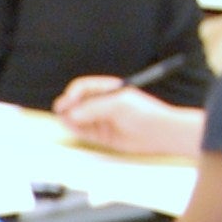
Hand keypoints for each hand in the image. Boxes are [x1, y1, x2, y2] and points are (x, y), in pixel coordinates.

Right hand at [51, 78, 204, 157]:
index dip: (72, 93)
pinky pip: (81, 131)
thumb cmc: (144, 113)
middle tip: (62, 113)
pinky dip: (74, 129)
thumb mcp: (118, 105)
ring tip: (67, 122)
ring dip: (68, 119)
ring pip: (76, 117)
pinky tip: (72, 127)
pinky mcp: (100, 134)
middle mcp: (102, 103)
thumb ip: (93, 108)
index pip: (83, 87)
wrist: (159, 133)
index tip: (68, 102)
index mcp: (107, 89)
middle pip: (76, 102)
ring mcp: (100, 119)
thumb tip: (71, 115)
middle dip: (67, 106)